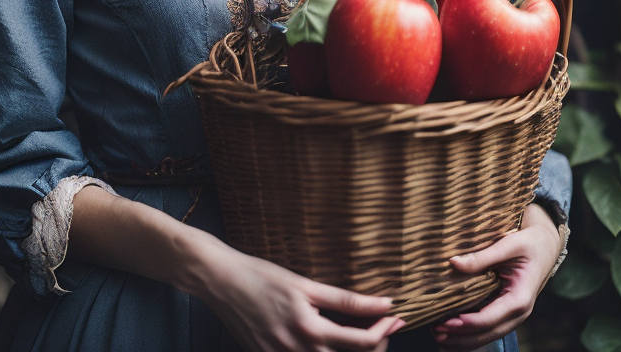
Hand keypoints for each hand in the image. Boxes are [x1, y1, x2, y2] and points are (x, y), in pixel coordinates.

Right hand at [198, 242, 403, 351]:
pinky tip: (332, 341)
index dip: (386, 330)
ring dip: (354, 351)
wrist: (222, 282)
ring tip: (364, 331)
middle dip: (377, 344)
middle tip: (387, 323)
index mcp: (309, 330)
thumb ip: (345, 299)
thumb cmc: (262, 276)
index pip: (362, 343)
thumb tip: (383, 302)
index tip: (398, 315)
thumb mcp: (305, 284)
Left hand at [430, 203, 561, 349]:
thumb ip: (482, 256)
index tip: (445, 322)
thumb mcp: (508, 245)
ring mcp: (514, 315)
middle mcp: (519, 312)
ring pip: (489, 335)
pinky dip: (472, 333)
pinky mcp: (507, 311)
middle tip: (435, 332)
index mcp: (520, 298)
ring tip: (439, 336)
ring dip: (464, 339)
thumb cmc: (528, 243)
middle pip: (488, 333)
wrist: (546, 246)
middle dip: (461, 337)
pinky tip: (453, 332)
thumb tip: (453, 262)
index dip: (467, 323)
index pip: (490, 318)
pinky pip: (490, 327)